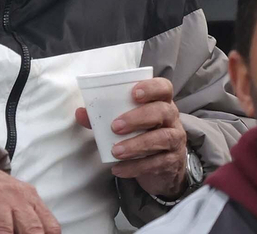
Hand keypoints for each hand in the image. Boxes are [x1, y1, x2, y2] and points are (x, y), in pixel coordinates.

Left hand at [77, 78, 188, 198]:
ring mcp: (175, 140)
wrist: (162, 167)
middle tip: (115, 127)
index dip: (151, 87)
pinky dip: (136, 166)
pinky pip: (158, 163)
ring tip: (116, 151)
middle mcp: (171, 118)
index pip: (163, 87)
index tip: (134, 93)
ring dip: (136, 145)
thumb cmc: (140, 134)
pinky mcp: (173, 161)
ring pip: (162, 138)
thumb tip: (80, 113)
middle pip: (161, 111)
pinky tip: (119, 168)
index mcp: (160, 102)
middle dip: (137, 118)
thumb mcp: (124, 122)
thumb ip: (102, 117)